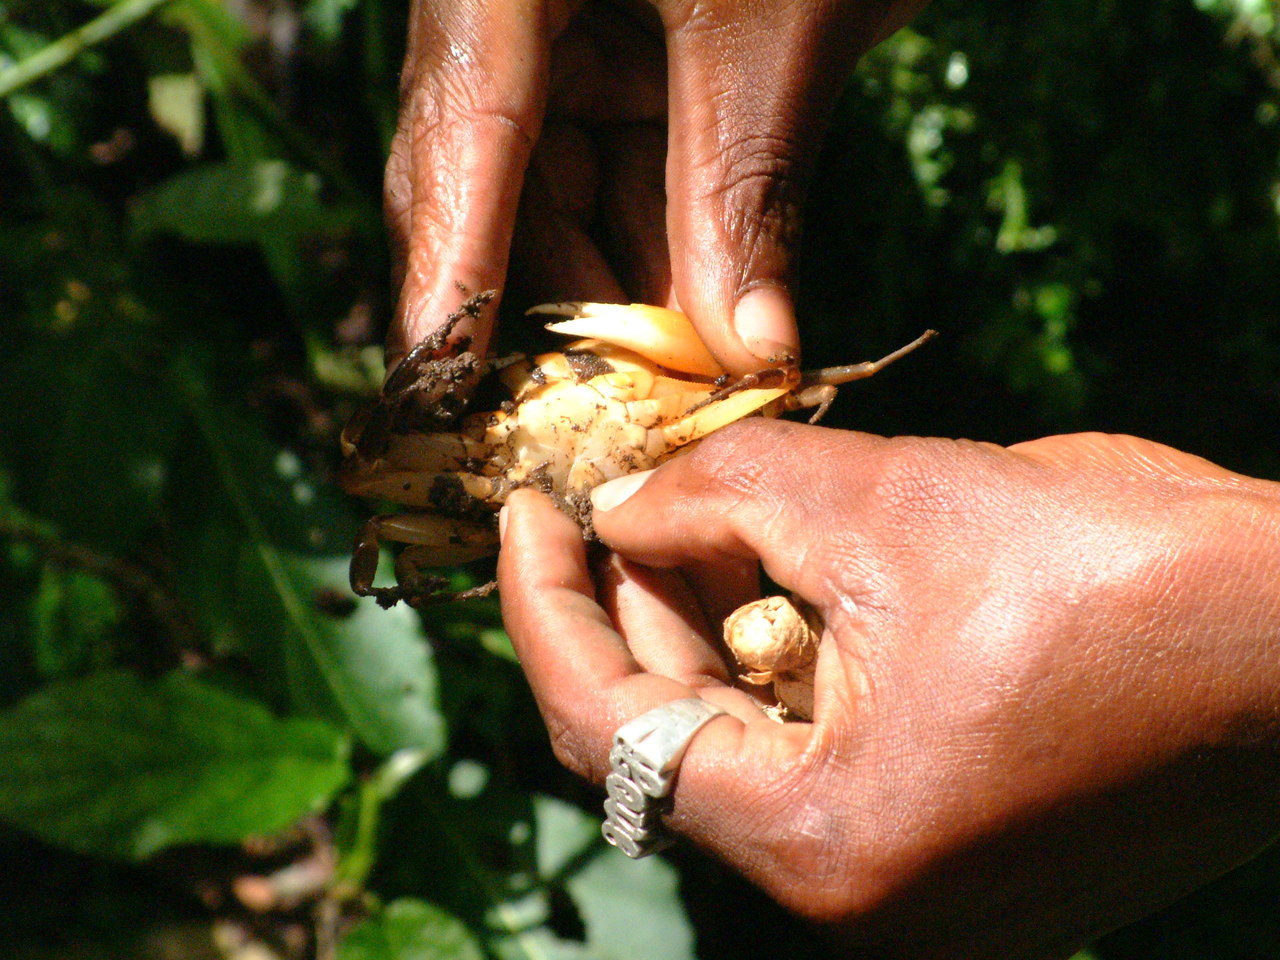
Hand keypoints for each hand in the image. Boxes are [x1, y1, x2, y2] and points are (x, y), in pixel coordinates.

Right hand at [384, 0, 926, 371]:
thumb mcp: (777, 26)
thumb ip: (744, 187)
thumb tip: (744, 356)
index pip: (458, 137)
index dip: (454, 280)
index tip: (440, 403)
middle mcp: (500, 6)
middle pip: (497, 186)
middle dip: (563, 311)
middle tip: (610, 424)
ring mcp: (552, 27)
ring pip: (559, 196)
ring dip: (620, 298)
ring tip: (671, 392)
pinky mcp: (613, 50)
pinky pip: (616, 172)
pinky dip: (659, 251)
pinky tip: (698, 326)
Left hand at [497, 419, 1279, 958]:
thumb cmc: (1124, 571)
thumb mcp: (884, 504)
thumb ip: (719, 497)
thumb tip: (620, 503)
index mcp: (824, 847)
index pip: (606, 725)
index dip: (543, 603)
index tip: (520, 511)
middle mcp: (859, 905)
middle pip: (671, 739)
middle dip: (632, 604)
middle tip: (615, 493)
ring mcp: (915, 889)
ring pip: (747, 742)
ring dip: (713, 626)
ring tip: (704, 514)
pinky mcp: (960, 850)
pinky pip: (824, 753)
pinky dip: (789, 661)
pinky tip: (790, 570)